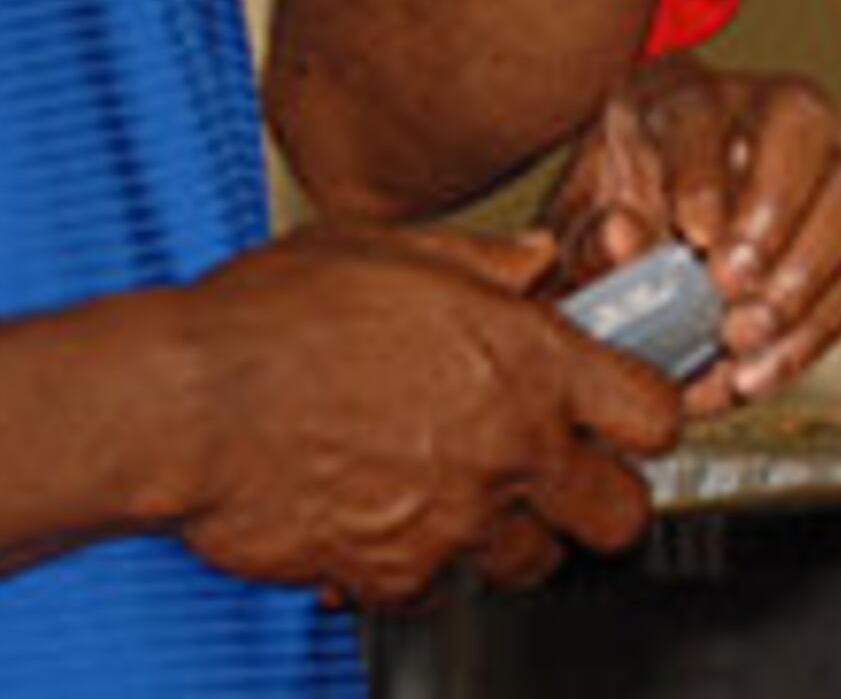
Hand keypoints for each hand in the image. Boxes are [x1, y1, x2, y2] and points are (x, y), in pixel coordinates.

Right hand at [170, 223, 681, 606]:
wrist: (187, 403)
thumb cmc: (274, 317)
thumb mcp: (391, 250)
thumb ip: (481, 261)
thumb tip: (534, 259)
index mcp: (524, 359)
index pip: (653, 412)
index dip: (645, 412)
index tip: (623, 408)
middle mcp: (507, 448)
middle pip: (621, 515)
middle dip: (601, 496)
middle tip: (563, 470)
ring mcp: (455, 522)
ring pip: (536, 561)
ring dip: (515, 533)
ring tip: (468, 493)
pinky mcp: (395, 576)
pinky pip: (444, 590)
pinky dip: (427, 565)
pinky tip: (391, 519)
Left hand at [545, 54, 840, 411]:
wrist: (640, 251)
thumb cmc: (609, 223)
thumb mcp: (579, 226)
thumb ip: (589, 234)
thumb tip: (623, 239)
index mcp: (678, 96)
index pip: (702, 108)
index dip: (702, 172)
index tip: (692, 234)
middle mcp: (762, 108)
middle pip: (801, 120)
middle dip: (773, 206)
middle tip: (730, 283)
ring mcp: (820, 163)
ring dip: (804, 272)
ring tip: (744, 334)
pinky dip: (815, 328)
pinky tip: (762, 368)